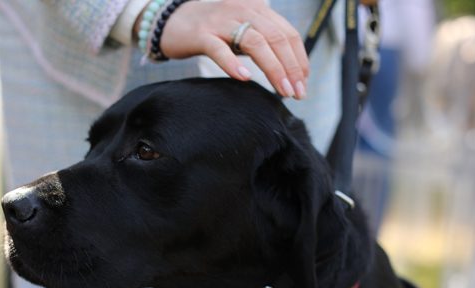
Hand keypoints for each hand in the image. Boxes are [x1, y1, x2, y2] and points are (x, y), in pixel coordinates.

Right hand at [157, 0, 308, 98]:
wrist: (171, 22)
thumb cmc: (212, 30)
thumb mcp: (243, 29)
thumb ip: (264, 41)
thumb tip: (290, 70)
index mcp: (257, 7)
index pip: (288, 33)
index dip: (299, 58)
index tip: (303, 82)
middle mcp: (243, 9)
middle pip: (276, 38)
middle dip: (291, 68)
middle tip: (297, 92)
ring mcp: (221, 20)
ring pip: (255, 43)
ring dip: (273, 69)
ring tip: (282, 90)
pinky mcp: (201, 34)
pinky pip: (220, 49)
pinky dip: (233, 63)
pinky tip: (244, 78)